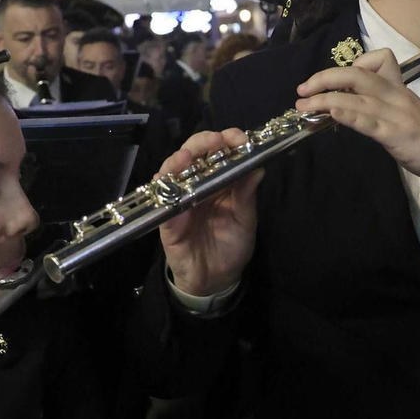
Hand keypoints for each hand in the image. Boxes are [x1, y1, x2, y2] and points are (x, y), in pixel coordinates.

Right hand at [156, 129, 263, 296]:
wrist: (215, 280)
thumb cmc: (231, 247)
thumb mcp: (245, 220)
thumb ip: (247, 195)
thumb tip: (258, 166)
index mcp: (219, 181)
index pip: (219, 151)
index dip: (228, 140)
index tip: (239, 139)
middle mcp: (197, 184)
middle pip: (193, 153)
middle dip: (202, 142)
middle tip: (214, 141)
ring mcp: (179, 199)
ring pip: (171, 170)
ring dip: (178, 160)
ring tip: (187, 157)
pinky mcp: (166, 218)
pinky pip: (161, 200)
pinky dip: (162, 188)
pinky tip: (167, 180)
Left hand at [295, 49, 419, 185]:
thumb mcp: (403, 113)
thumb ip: (380, 105)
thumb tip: (348, 103)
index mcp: (399, 88)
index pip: (378, 58)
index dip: (353, 64)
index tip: (337, 82)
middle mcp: (396, 95)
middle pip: (356, 74)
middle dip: (324, 78)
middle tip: (302, 89)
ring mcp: (396, 114)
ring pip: (355, 96)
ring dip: (324, 98)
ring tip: (302, 106)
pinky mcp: (396, 135)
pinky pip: (367, 121)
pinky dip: (347, 115)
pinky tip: (331, 115)